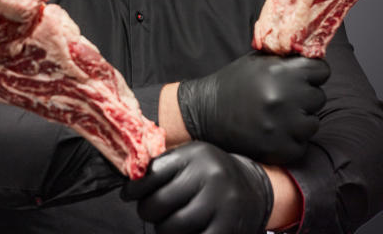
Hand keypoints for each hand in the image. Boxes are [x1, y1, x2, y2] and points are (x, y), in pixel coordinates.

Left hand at [121, 141, 271, 233]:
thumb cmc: (212, 174)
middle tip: (150, 212)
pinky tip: (184, 232)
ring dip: (163, 229)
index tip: (128, 194)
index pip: (154, 173)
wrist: (255, 189)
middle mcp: (210, 176)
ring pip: (172, 227)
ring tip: (168, 223)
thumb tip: (131, 182)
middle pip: (159, 203)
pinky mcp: (227, 228)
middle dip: (147, 211)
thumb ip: (163, 166)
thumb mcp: (192, 159)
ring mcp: (221, 204)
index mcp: (197, 155)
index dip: (135, 188)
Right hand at [177, 51, 329, 163]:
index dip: (312, 73)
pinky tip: (274, 131)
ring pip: (313, 122)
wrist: (204, 113)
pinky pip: (301, 145)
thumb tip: (314, 53)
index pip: (321, 70)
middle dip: (304, 97)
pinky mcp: (278, 149)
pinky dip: (291, 140)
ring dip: (300, 120)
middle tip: (284, 98)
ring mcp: (282, 126)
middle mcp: (284, 98)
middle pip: (319, 97)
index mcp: (280, 72)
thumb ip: (287, 58)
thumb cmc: (233, 83)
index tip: (302, 78)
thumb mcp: (258, 61)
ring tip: (278, 116)